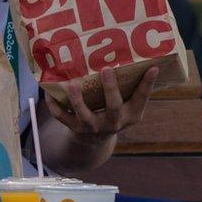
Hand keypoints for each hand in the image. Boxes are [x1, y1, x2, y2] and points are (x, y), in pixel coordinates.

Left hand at [44, 66, 158, 140]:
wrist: (95, 140)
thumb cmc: (115, 113)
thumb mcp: (130, 105)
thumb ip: (137, 87)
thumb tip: (149, 61)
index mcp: (130, 115)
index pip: (141, 98)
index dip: (147, 84)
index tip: (152, 68)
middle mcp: (112, 123)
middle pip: (113, 107)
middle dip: (110, 89)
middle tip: (107, 69)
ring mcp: (91, 126)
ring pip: (83, 115)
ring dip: (77, 99)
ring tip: (73, 83)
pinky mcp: (73, 127)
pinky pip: (61, 116)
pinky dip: (53, 104)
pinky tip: (49, 90)